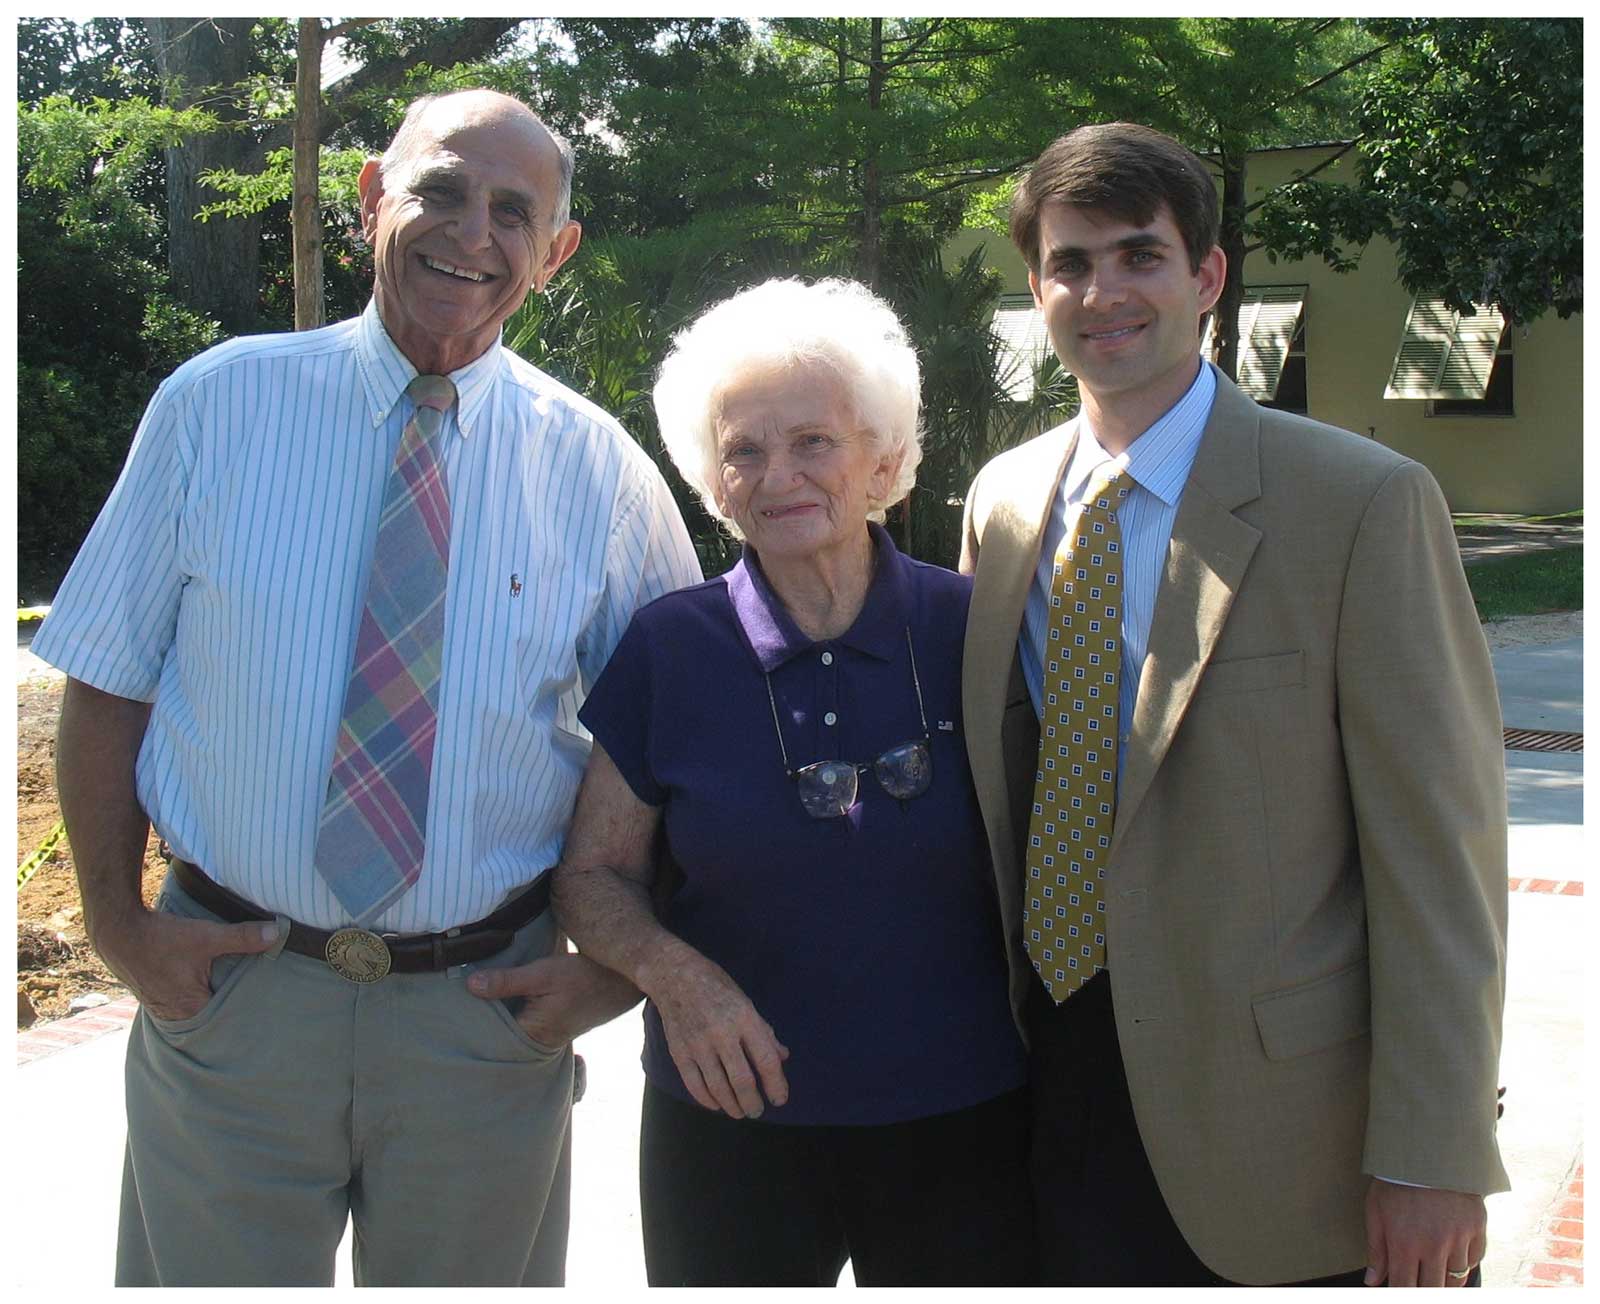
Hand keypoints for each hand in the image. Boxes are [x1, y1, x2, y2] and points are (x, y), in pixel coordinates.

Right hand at [92, 908, 279, 1022]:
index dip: (245, 1017)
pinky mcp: (157, 995)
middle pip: (212, 1017)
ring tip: (235, 997)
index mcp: (191, 1009)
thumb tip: (277, 933)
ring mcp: (163, 1007)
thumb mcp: (206, 936)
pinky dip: (196, 995)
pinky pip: (184, 1001)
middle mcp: (176, 1015)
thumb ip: (242, 938)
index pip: (226, 1022)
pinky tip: (206, 985)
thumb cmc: (161, 939)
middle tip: (258, 1008)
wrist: (119, 932)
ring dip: (212, 1002)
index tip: (265, 1018)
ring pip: (197, 1009)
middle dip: (231, 1011)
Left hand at [467, 951, 640, 1048]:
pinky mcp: (550, 1026)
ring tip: (472, 998)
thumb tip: (469, 986)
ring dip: (497, 1013)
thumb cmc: (584, 976)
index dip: (470, 1021)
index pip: (490, 1035)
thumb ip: (506, 981)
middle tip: (453, 1002)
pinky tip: (501, 996)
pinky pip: (523, 1021)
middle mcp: (537, 1042)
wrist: (621, 981)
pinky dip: (512, 1010)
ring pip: (511, 1026)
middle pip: (499, 1034)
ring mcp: (545, 1036)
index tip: (450, 1010)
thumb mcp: (543, 973)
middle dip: (481, 1018)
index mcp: (532, 1034)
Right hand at [646, 950, 789, 1119]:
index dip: (776, 1084)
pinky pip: (695, 1085)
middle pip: (742, 1080)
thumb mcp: (745, 1001)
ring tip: (740, 1112)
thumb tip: (783, 1057)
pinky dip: (707, 1099)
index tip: (779, 1099)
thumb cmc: (716, 986)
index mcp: (744, 1017)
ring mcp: (698, 1044)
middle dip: (753, 1102)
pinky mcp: (679, 1051)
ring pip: (719, 1087)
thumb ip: (764, 1031)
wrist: (674, 975)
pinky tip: (717, 1104)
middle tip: (757, 1111)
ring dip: (732, 1106)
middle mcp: (722, 1032)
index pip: (766, 1060)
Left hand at [1364, 1179, 1486, 1286]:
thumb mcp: (1376, 1211)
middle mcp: (1434, 1245)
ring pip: (1456, 1279)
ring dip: (1445, 1280)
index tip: (1402, 1289)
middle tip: (1419, 1280)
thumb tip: (1372, 1281)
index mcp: (1404, 1243)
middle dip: (1425, 1289)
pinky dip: (1464, 1264)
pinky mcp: (1477, 1227)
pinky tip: (1453, 1257)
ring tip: (1435, 1272)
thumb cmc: (1396, 1180)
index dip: (1403, 1292)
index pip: (1405, 1286)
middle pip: (1433, 1288)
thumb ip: (1376, 1250)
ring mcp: (1458, 1238)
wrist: (1428, 1150)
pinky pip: (1475, 1260)